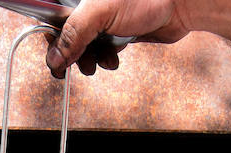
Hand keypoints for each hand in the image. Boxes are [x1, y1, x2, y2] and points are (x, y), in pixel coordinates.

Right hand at [45, 0, 192, 76]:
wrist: (177, 6)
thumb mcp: (100, 14)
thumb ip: (74, 34)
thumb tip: (54, 59)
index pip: (53, 19)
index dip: (52, 41)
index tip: (56, 60)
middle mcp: (87, 7)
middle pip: (67, 36)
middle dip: (72, 55)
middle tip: (76, 67)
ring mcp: (102, 20)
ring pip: (84, 46)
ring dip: (89, 60)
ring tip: (99, 63)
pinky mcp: (115, 32)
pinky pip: (101, 49)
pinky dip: (104, 58)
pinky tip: (113, 59)